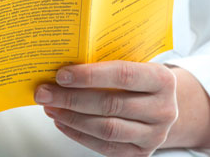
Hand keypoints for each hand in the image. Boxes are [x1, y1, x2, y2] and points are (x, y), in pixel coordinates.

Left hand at [34, 60, 177, 156]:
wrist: (164, 106)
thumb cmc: (142, 81)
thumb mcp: (136, 64)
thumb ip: (108, 62)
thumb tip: (65, 63)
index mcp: (162, 80)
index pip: (123, 75)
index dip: (90, 75)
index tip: (61, 75)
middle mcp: (163, 109)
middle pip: (110, 104)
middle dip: (71, 98)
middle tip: (45, 92)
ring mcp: (153, 134)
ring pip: (106, 128)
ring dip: (72, 118)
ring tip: (50, 107)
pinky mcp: (140, 153)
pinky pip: (104, 146)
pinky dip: (78, 134)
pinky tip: (62, 121)